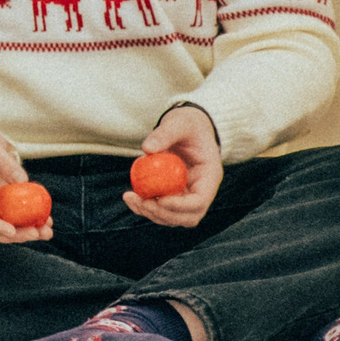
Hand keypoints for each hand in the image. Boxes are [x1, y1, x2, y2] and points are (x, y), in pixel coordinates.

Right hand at [0, 127, 52, 245]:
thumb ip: (2, 161)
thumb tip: (23, 181)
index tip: (12, 230)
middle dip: (15, 235)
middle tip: (36, 233)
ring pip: (7, 229)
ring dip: (27, 234)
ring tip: (47, 231)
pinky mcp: (5, 206)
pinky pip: (17, 220)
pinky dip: (32, 223)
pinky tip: (47, 222)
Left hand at [126, 105, 222, 227]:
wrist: (188, 127)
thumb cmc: (187, 123)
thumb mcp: (179, 122)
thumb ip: (165, 133)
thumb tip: (147, 149)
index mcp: (210, 176)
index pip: (199, 201)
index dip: (180, 206)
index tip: (158, 199)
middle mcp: (202, 191)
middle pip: (188, 217)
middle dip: (164, 214)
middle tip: (141, 202)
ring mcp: (188, 195)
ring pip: (173, 217)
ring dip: (151, 213)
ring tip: (130, 198)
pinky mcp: (174, 194)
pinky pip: (161, 208)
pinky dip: (145, 207)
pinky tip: (130, 196)